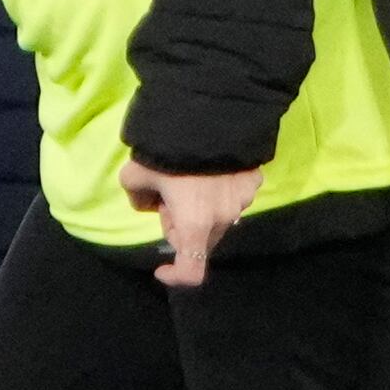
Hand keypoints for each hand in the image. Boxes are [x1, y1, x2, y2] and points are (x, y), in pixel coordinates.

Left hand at [122, 159, 263, 286]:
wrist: (209, 113)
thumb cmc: (168, 152)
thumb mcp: (134, 175)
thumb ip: (137, 197)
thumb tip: (150, 202)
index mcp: (194, 225)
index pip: (191, 272)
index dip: (174, 276)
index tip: (161, 266)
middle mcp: (224, 219)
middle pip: (202, 240)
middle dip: (182, 228)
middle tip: (169, 198)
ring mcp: (244, 199)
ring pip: (219, 218)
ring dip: (204, 209)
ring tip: (192, 178)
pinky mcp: (255, 179)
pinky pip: (235, 196)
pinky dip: (222, 191)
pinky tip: (212, 168)